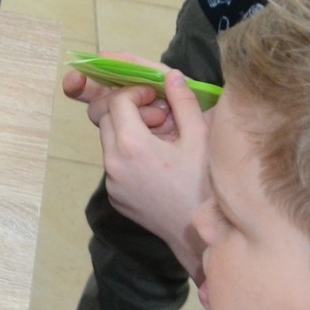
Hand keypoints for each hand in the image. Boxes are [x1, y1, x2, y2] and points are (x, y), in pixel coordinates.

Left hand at [81, 63, 210, 272]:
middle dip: (127, 110)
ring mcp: (111, 182)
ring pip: (108, 141)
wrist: (198, 233)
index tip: (155, 97)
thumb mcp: (199, 138)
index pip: (118, 101)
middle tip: (158, 118)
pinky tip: (156, 162)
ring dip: (127, 132)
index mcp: (131, 145)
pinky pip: (113, 165)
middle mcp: (113, 163)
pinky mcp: (114, 196)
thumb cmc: (204, 185)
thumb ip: (183, 102)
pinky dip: (128, 155)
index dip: (135, 92)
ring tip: (160, 140)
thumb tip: (172, 76)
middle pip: (106, 118)